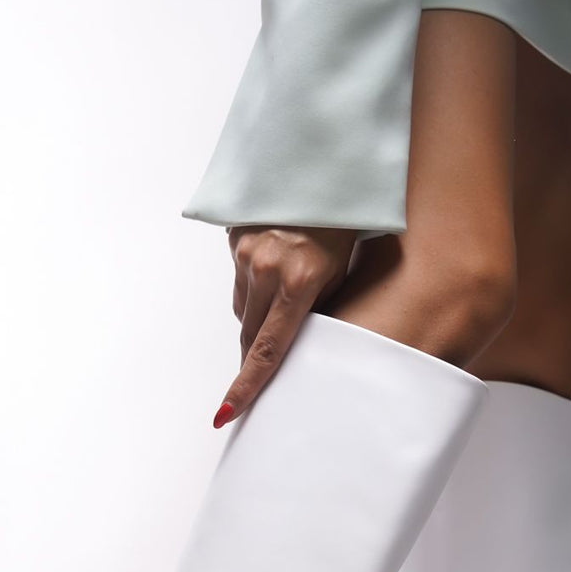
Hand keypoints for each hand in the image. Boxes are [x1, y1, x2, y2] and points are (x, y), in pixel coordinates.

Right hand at [214, 224, 357, 426]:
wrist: (321, 158)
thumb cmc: (343, 217)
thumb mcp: (340, 268)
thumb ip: (315, 306)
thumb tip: (296, 340)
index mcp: (299, 281)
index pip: (267, 349)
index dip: (246, 386)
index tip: (227, 413)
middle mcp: (266, 267)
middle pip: (248, 332)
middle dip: (256, 348)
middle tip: (268, 353)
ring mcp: (246, 249)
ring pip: (242, 305)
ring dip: (257, 309)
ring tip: (285, 283)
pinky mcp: (234, 234)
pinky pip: (238, 275)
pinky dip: (253, 278)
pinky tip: (275, 258)